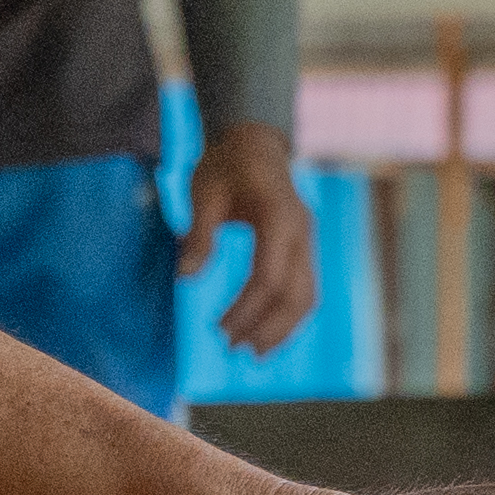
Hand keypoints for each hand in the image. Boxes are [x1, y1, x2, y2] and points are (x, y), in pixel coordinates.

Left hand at [183, 120, 325, 354]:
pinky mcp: (303, 248)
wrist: (258, 142)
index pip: (268, 277)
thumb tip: (186, 277)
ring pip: (307, 296)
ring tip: (255, 351)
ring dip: (284, 328)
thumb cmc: (227, 164)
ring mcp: (307, 240)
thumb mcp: (203, 190)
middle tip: (235, 349)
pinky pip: (304, 288)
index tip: (219, 329)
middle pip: (295, 294)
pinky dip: (288, 314)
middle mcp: (301, 231)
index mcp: (279, 216)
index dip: (246, 309)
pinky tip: (266, 330)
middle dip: (268, 327)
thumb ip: (199, 234)